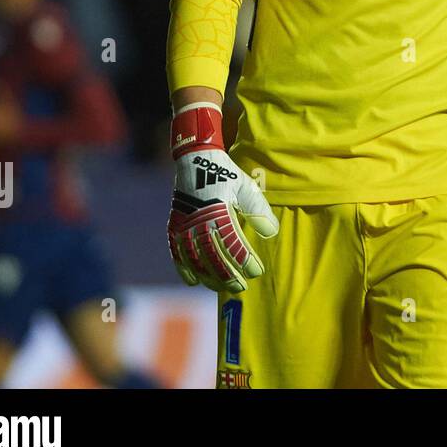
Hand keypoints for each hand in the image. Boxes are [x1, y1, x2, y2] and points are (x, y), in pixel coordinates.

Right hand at [166, 102, 278, 293]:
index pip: (233, 243)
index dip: (244, 260)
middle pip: (213, 256)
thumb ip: (259, 210)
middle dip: (228, 274)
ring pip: (195, 258)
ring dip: (208, 275)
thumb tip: (271, 233)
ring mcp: (184, 224)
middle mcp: (198, 220)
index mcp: (218, 211)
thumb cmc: (226, 173)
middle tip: (241, 286)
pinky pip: (176, 252)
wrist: (195, 158)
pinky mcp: (175, 225)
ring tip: (221, 287)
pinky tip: (193, 282)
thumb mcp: (246, 187)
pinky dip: (183, 268)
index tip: (256, 271)